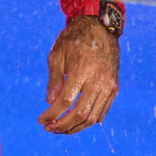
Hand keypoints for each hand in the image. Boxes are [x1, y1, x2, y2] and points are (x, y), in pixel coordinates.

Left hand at [38, 15, 119, 133]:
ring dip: (76, 127)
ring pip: (93, 117)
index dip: (52, 114)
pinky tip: (78, 122)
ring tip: (62, 128)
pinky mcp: (114, 88)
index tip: (41, 120)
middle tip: (49, 128)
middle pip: (80, 114)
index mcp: (81, 71)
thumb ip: (54, 79)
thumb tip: (50, 103)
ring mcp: (108, 86)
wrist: (100, 27)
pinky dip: (90, 120)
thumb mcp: (57, 53)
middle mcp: (97, 81)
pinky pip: (103, 111)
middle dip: (63, 126)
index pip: (65, 101)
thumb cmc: (74, 38)